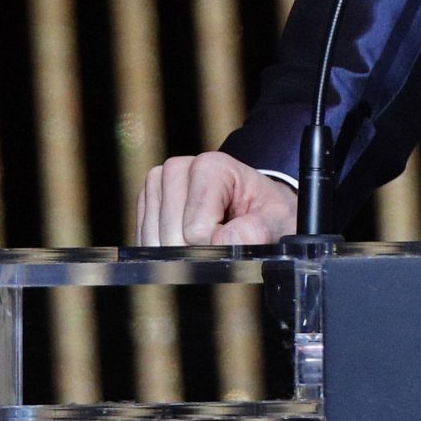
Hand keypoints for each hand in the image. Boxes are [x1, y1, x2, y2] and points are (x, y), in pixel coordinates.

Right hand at [135, 153, 298, 247]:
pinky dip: (163, 255)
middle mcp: (178, 169)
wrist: (255, 210)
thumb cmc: (264, 213)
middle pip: (171, 236)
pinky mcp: (146, 204)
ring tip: (206, 239)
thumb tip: (225, 241)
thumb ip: (258, 230)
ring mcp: (158, 185)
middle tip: (221, 239)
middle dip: (196, 251)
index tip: (235, 235)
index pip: (196, 228)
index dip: (216, 245)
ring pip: (153, 242)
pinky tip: (187, 244)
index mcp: (211, 166)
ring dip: (178, 255)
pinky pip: (143, 244)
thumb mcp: (277, 220)